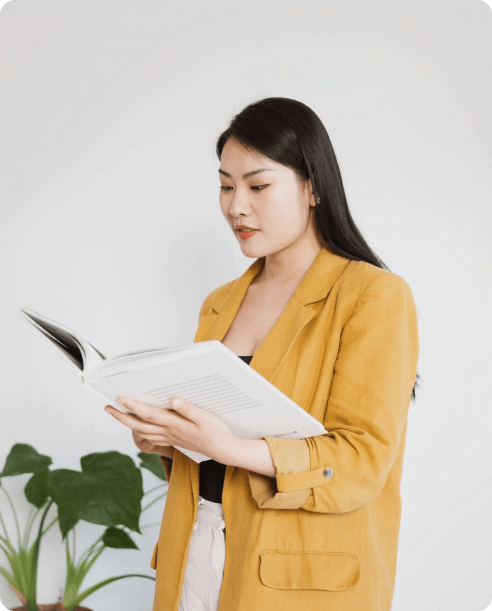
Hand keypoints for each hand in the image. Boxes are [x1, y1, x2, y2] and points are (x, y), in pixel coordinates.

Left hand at [104, 395, 236, 462]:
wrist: (223, 450)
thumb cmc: (216, 432)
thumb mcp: (206, 418)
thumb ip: (189, 409)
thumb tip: (173, 400)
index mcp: (174, 424)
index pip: (148, 414)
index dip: (133, 406)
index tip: (120, 397)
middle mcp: (168, 432)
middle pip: (139, 425)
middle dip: (121, 416)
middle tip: (107, 407)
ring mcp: (169, 438)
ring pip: (142, 432)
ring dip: (127, 423)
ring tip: (117, 414)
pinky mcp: (172, 441)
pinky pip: (150, 437)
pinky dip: (139, 432)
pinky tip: (137, 427)